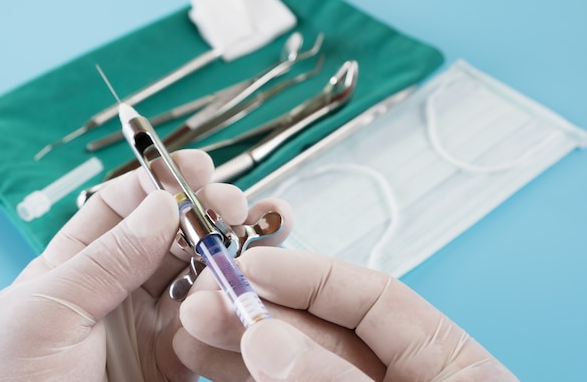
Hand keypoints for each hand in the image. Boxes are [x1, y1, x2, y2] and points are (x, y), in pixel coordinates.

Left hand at [0, 150, 291, 381]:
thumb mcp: (46, 311)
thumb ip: (107, 258)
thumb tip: (161, 204)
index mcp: (76, 264)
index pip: (122, 206)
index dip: (159, 180)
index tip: (197, 168)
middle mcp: (118, 288)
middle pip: (172, 235)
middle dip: (207, 210)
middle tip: (235, 204)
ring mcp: (149, 323)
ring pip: (200, 274)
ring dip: (232, 250)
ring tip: (264, 231)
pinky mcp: (176, 360)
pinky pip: (212, 324)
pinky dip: (233, 304)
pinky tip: (247, 286)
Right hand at [176, 247, 518, 381]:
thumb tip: (268, 340)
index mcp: (447, 365)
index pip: (374, 300)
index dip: (308, 276)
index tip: (252, 269)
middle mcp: (402, 381)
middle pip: (324, 332)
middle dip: (260, 313)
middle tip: (206, 304)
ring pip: (295, 367)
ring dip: (241, 349)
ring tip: (193, 334)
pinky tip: (213, 370)